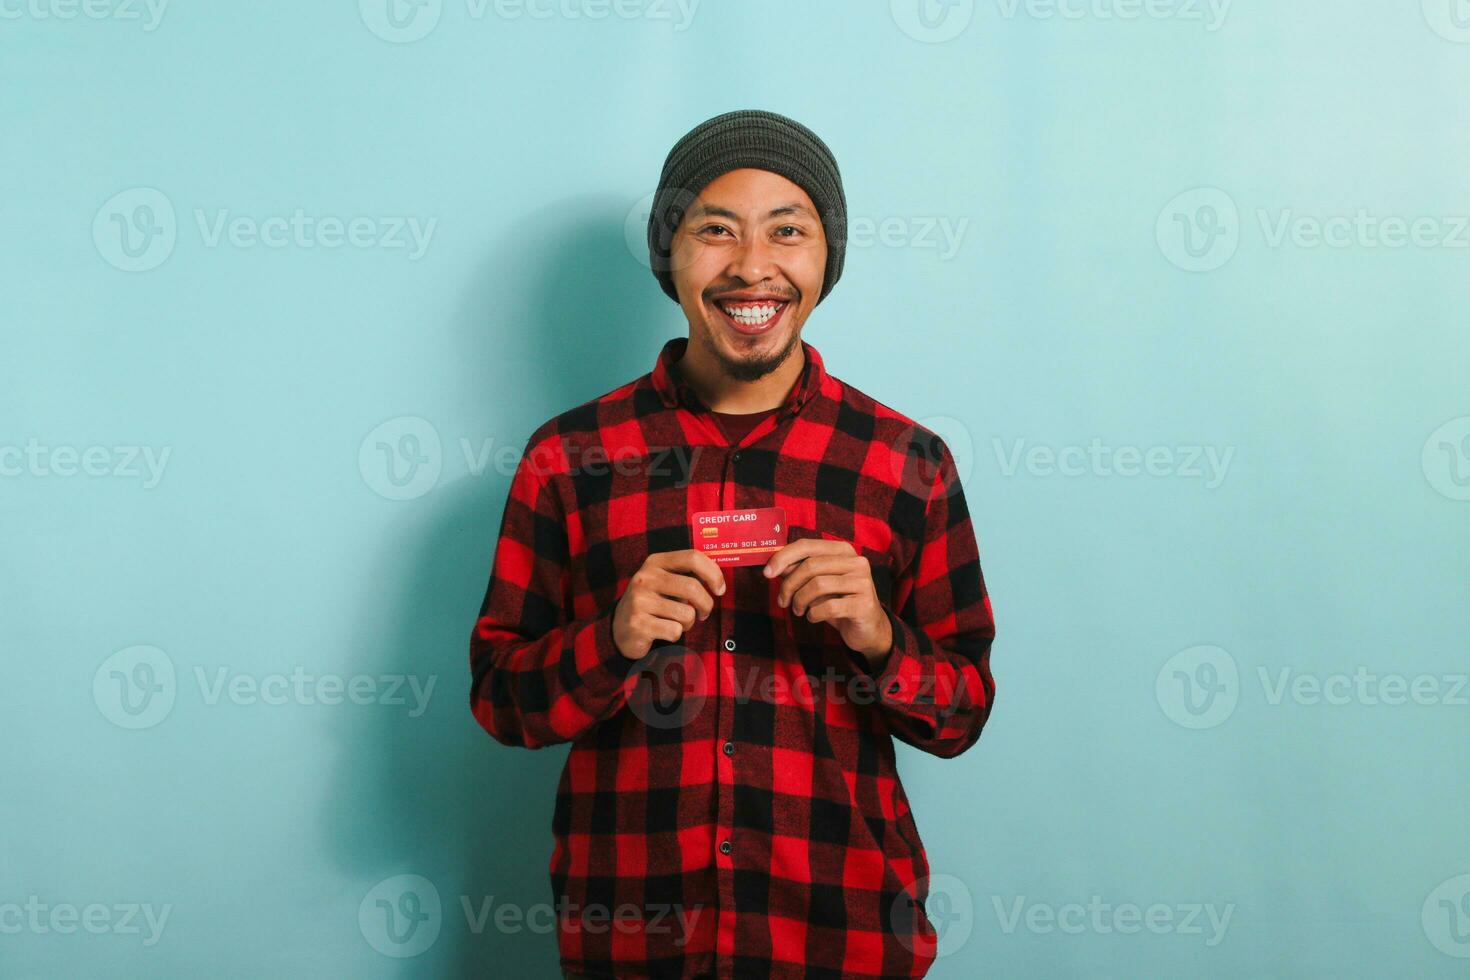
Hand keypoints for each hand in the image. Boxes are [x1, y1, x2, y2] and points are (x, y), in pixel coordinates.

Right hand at [613, 549, 725, 659]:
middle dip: (706, 604)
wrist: (620, 629)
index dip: (713, 573)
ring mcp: (640, 600)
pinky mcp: (638, 623)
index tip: (720, 589)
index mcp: (655, 562)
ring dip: (688, 623)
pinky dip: (676, 635)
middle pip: (692, 587)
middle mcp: (645, 578)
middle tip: (704, 613)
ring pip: (686, 613)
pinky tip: (663, 632)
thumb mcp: (665, 582)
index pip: (693, 557)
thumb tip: (718, 581)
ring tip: (676, 622)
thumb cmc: (653, 604)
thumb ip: (687, 576)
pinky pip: (675, 631)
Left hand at [763, 537, 892, 666]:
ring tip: (798, 610)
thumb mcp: (818, 583)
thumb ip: (799, 571)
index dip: (783, 557)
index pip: (807, 545)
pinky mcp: (864, 604)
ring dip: (800, 600)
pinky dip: (814, 614)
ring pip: (818, 585)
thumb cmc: (839, 602)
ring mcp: (863, 582)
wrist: (868, 629)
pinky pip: (829, 607)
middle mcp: (856, 562)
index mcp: (843, 551)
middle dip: (789, 585)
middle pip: (810, 566)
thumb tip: (773, 565)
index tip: (766, 573)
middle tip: (782, 601)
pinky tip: (813, 617)